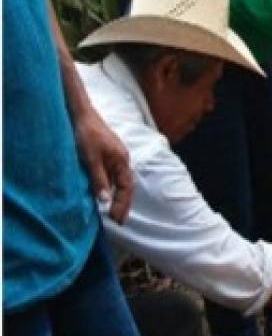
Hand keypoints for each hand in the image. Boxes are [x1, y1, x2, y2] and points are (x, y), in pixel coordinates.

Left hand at [75, 109, 132, 223]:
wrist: (82, 114)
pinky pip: (112, 176)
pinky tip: (104, 194)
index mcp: (122, 161)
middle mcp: (121, 161)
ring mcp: (115, 158)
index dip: (123, 205)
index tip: (117, 220)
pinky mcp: (107, 155)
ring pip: (119, 182)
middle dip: (122, 204)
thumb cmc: (87, 134)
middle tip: (118, 221)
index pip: (126, 189)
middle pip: (125, 187)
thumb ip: (98, 179)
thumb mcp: (90, 158)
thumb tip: (104, 200)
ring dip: (116, 197)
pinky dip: (110, 187)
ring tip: (112, 212)